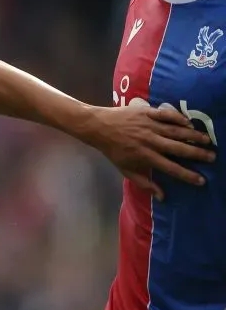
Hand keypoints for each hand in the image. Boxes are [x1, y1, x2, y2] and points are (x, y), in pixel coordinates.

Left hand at [84, 105, 214, 200]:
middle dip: (197, 154)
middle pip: (178, 149)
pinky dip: (178, 118)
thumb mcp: (126, 169)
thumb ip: (144, 183)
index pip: (171, 168)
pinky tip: (189, 123)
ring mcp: (149, 126)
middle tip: (212, 157)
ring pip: (176, 131)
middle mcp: (150, 141)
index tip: (201, 180)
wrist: (98, 127)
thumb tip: (162, 197)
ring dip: (193, 135)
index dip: (187, 175)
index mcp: (145, 156)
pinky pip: (166, 115)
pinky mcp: (146, 112)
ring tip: (207, 140)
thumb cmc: (113, 150)